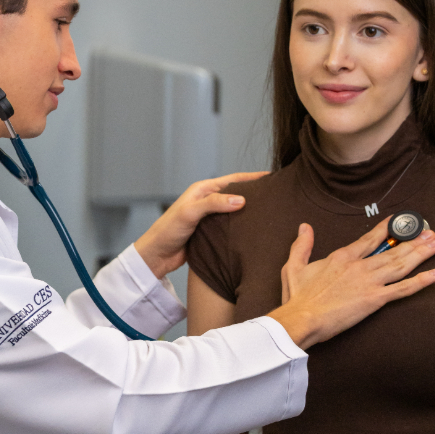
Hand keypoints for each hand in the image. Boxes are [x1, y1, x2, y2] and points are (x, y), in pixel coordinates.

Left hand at [134, 172, 267, 278]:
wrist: (156, 256)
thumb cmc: (168, 231)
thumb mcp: (190, 213)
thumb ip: (214, 204)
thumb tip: (241, 199)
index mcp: (202, 190)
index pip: (234, 179)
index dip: (253, 177)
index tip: (273, 177)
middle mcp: (207, 201)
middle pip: (237, 193)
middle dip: (255, 193)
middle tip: (278, 195)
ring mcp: (210, 217)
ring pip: (235, 211)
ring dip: (250, 211)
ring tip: (271, 213)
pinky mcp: (211, 233)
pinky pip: (231, 226)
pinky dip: (242, 226)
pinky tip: (255, 231)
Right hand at [269, 219, 434, 349]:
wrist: (300, 319)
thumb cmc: (297, 297)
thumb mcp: (293, 266)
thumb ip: (302, 245)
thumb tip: (304, 227)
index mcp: (342, 257)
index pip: (369, 239)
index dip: (386, 229)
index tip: (398, 222)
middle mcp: (359, 266)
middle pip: (392, 250)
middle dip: (412, 240)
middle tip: (428, 232)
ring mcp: (369, 282)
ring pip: (401, 264)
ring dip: (420, 254)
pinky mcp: (375, 299)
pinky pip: (404, 289)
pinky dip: (422, 281)